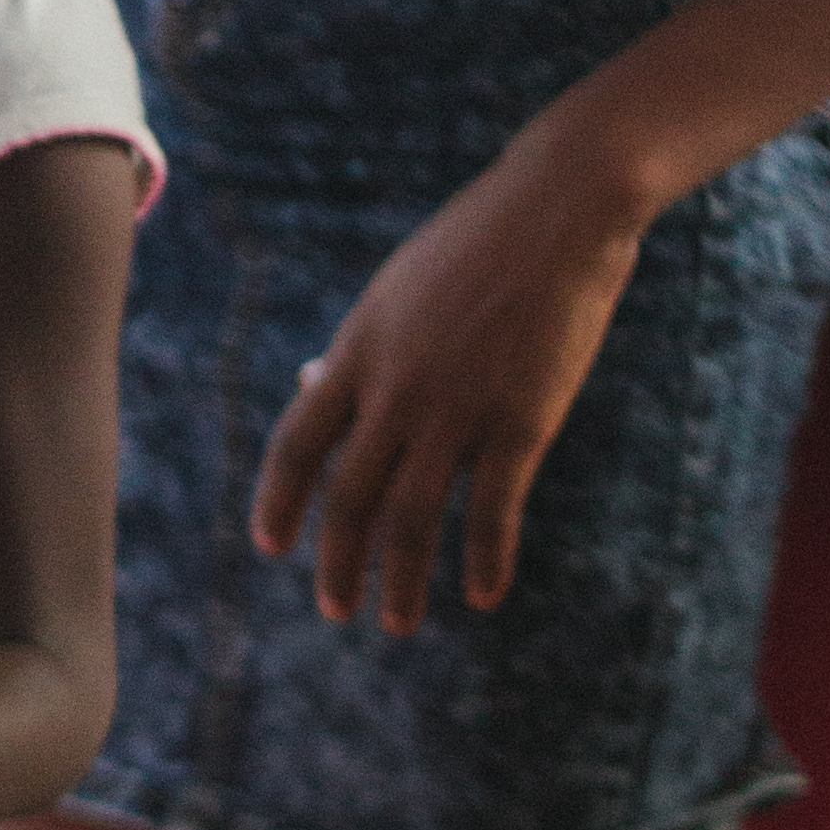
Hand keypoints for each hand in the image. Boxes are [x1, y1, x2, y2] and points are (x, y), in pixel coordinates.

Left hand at [251, 119, 649, 634]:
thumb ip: (360, 347)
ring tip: (396, 623)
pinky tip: (480, 594)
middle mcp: (396, 387)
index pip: (297, 443)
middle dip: (338, 562)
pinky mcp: (521, 419)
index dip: (280, 500)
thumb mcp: (397, 289)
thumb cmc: (478, 243)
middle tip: (335, 610)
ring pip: (411, 516)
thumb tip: (312, 383)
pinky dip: (484, 558)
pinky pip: (492, 509)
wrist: (560, 207)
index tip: (269, 545)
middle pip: (349, 495)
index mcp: (357, 350)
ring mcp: (457, 407)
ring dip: (400, 580)